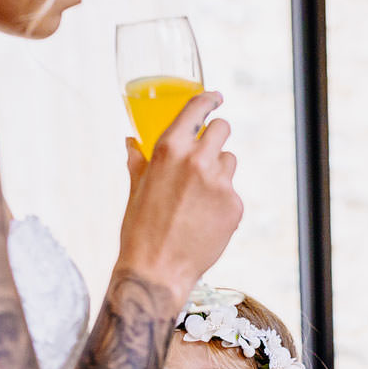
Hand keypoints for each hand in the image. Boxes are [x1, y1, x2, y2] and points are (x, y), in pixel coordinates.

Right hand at [117, 91, 243, 311]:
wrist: (157, 271)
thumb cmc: (140, 229)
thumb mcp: (135, 188)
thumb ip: (139, 161)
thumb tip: (132, 142)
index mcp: (169, 149)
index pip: (197, 109)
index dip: (209, 99)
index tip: (216, 97)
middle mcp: (198, 160)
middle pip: (223, 129)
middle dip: (216, 136)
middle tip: (208, 150)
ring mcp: (220, 183)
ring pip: (231, 161)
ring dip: (220, 171)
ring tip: (198, 197)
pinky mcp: (235, 206)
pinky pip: (233, 193)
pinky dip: (223, 202)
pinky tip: (205, 220)